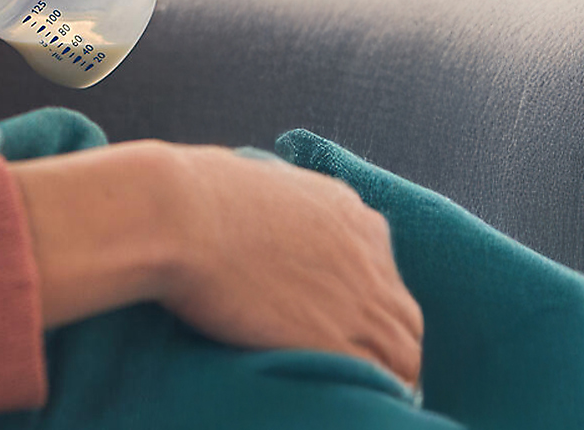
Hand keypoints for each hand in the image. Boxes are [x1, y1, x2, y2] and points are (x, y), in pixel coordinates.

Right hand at [155, 144, 424, 388]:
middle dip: (387, 342)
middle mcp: (368, 256)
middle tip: (361, 366)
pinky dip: (375, 391)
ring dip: (390, 375)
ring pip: (405, 354)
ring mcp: (359, 300)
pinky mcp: (336, 339)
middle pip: (403, 317)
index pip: (384, 274)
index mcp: (351, 216)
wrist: (178, 216)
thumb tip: (256, 211)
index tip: (344, 321)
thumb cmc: (194, 195)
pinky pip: (381, 378)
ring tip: (364, 394)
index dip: (368, 303)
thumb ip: (279, 207)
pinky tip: (353, 401)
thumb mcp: (257, 182)